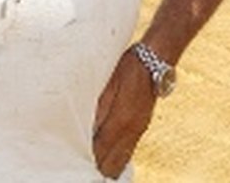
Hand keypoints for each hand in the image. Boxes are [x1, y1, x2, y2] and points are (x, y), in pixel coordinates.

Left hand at [93, 48, 156, 178]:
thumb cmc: (128, 68)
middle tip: (82, 168)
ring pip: (122, 160)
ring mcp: (139, 130)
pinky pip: (129, 151)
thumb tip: (87, 133)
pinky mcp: (142, 126)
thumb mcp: (108, 86)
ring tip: (94, 168)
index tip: (75, 163)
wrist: (155, 61)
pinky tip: (109, 159)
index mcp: (120, 121)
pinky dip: (118, 158)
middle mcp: (131, 130)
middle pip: (112, 163)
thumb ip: (98, 111)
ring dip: (108, 165)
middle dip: (97, 167)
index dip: (87, 160)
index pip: (100, 152)